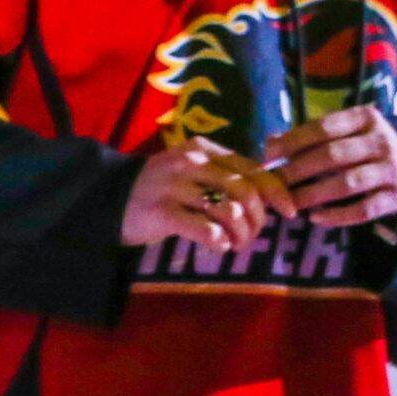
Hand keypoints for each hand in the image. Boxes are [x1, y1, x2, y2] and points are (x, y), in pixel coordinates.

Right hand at [122, 138, 298, 254]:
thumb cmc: (161, 189)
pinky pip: (205, 229)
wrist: (106, 198)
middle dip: (259, 219)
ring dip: (241, 233)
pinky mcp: (162, 212)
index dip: (277, 192)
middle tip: (253, 236)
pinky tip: (218, 246)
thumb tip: (270, 197)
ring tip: (236, 244)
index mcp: (205, 149)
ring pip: (229, 210)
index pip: (253, 169)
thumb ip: (225, 178)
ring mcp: (175, 185)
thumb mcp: (194, 173)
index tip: (290, 212)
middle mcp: (192, 162)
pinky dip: (220, 241)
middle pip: (246, 191)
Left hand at [265, 105, 396, 227]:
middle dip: (300, 170)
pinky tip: (315, 217)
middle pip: (334, 155)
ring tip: (292, 202)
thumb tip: (270, 145)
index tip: (269, 155)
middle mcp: (382, 141)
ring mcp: (392, 169)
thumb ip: (307, 137)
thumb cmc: (358, 145)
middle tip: (276, 183)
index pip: (324, 127)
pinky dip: (337, 216)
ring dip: (315, 194)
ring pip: (349, 183)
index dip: (294, 141)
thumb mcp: (339, 132)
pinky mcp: (396, 196)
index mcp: (365, 118)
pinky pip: (364, 210)